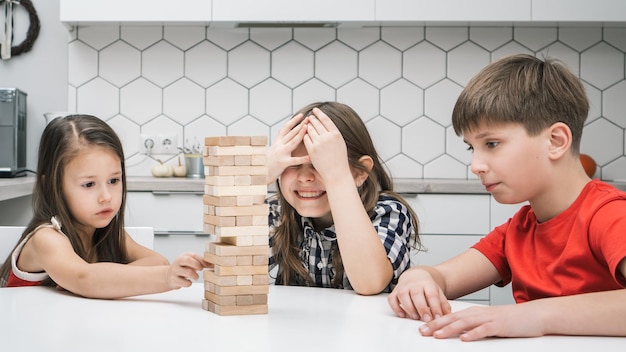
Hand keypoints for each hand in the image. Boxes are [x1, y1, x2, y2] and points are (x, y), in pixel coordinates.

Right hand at [165, 252, 210, 288]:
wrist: (168, 276)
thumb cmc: (183, 268)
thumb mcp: (190, 262)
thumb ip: (200, 262)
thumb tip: (211, 264)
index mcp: (183, 256)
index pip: (193, 255)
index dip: (202, 260)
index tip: (207, 265)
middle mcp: (178, 262)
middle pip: (187, 260)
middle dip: (197, 265)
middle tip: (201, 269)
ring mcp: (174, 271)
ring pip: (188, 272)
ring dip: (195, 276)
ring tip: (196, 277)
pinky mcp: (173, 280)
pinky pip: (185, 283)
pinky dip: (189, 283)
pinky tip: (188, 282)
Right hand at [266, 113, 309, 183]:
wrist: (258, 172)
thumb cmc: (266, 162)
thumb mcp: (272, 149)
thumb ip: (279, 141)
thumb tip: (282, 131)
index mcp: (277, 142)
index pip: (286, 128)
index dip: (293, 121)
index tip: (301, 115)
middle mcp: (279, 145)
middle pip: (291, 133)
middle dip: (300, 125)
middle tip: (309, 118)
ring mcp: (281, 153)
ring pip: (292, 142)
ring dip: (300, 134)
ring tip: (307, 128)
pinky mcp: (282, 163)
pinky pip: (294, 160)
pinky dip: (302, 159)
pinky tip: (310, 157)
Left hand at [302, 108, 349, 183]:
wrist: (336, 173)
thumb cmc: (339, 159)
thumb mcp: (340, 143)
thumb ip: (333, 133)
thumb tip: (325, 123)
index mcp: (336, 134)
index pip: (326, 119)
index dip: (319, 113)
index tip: (315, 110)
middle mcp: (328, 137)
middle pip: (316, 123)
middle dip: (312, 119)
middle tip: (309, 117)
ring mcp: (319, 143)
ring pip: (310, 130)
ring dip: (307, 127)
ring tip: (306, 125)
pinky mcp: (312, 150)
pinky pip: (306, 138)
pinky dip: (305, 136)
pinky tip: (304, 135)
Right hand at [387, 267, 450, 321]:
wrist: (415, 275)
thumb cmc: (427, 287)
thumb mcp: (438, 293)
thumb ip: (443, 304)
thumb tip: (448, 316)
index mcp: (427, 283)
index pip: (431, 294)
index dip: (435, 306)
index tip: (437, 317)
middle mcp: (414, 284)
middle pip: (416, 294)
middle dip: (421, 308)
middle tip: (426, 319)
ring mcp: (403, 287)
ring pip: (403, 295)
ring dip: (409, 307)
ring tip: (415, 317)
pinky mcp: (395, 291)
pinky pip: (392, 299)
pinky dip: (395, 307)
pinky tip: (402, 315)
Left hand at [418, 303, 546, 340]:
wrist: (533, 315)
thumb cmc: (511, 320)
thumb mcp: (488, 321)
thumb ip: (473, 325)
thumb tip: (458, 333)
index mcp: (475, 312)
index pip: (451, 317)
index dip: (435, 322)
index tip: (422, 327)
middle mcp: (479, 313)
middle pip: (453, 319)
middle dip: (436, 325)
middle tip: (422, 331)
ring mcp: (489, 319)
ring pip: (465, 324)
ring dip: (449, 329)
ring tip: (437, 335)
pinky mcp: (500, 326)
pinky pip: (484, 330)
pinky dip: (473, 334)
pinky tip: (464, 339)